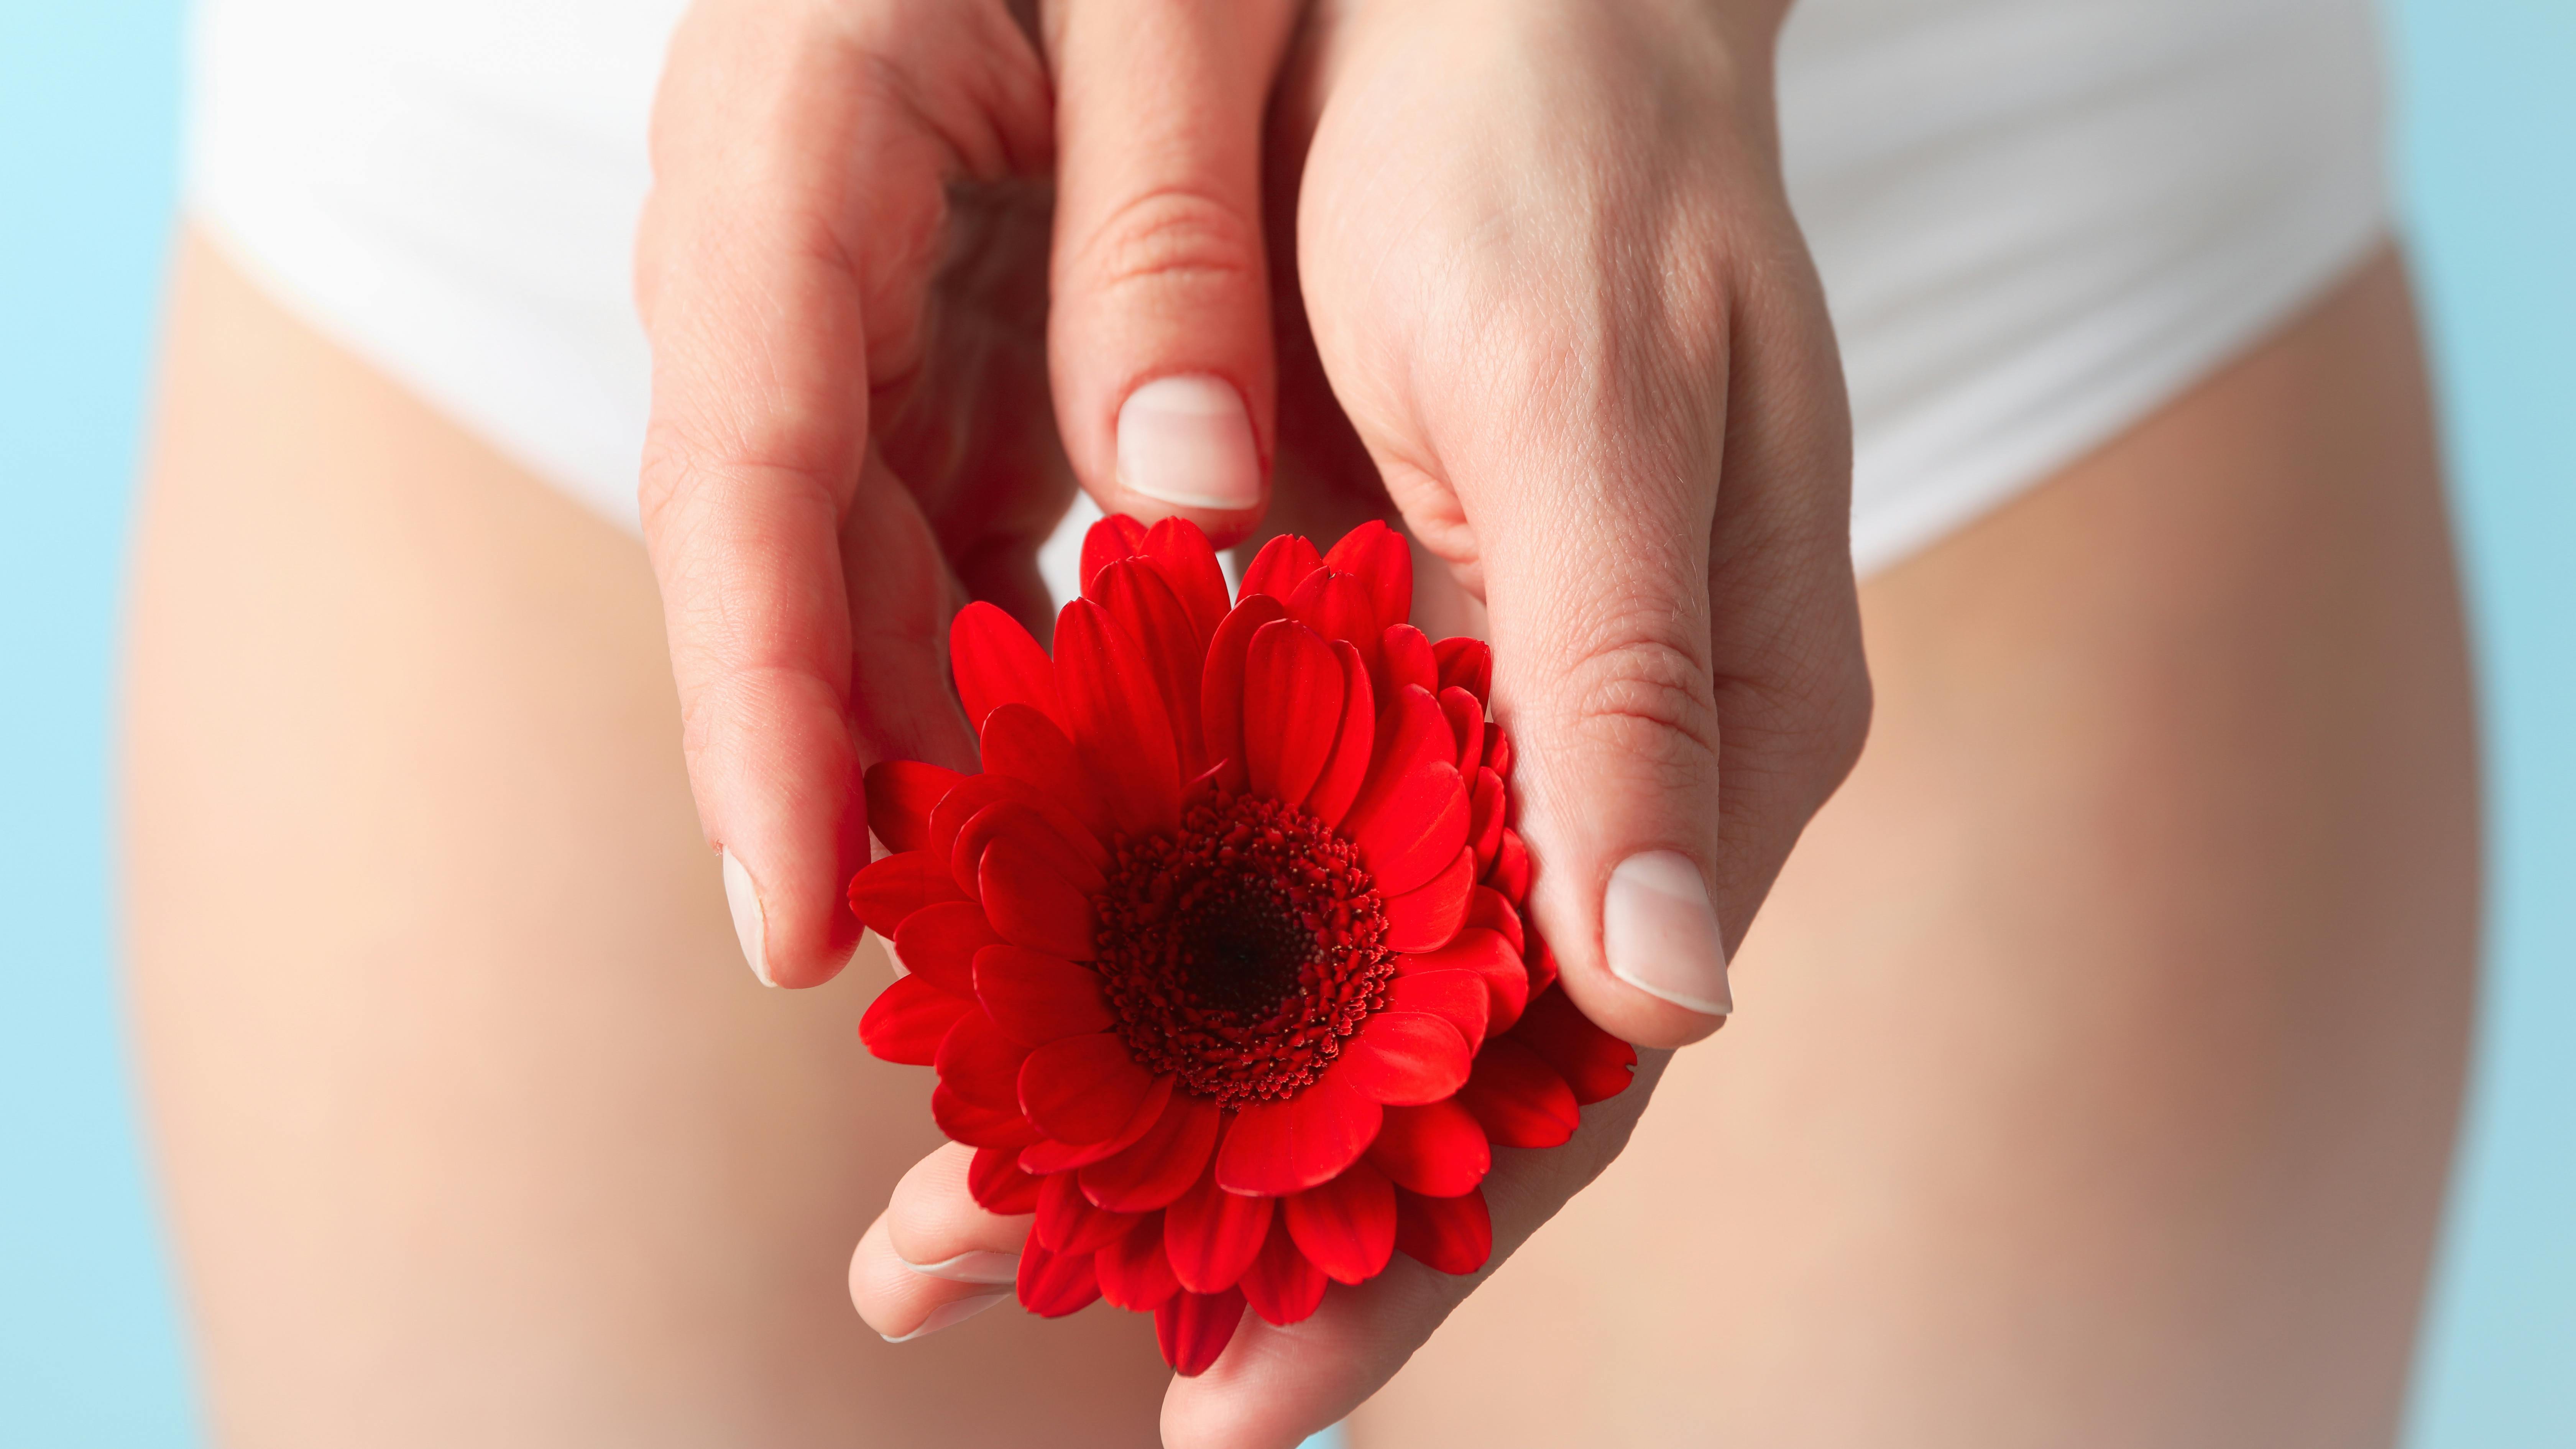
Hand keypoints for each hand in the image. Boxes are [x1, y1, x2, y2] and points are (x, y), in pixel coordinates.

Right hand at [635, 0, 1303, 986]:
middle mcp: (780, 246)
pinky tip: (1097, 784)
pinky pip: (934, 535)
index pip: (744, 460)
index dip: (760, 705)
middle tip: (949, 993)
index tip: (794, 913)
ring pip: (854, 569)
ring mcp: (845, 307)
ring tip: (1037, 935)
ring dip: (931, 748)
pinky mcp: (926, 348)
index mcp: (795, 135)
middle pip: (780, 554)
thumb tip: (1180, 489)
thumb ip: (1164, 221)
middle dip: (840, 777)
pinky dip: (1003, 663)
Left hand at [849, 1, 1870, 1444]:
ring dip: (1149, 1107)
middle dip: (1229, 1227)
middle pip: (1419, 1075)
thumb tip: (1665, 997)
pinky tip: (1007, 1018)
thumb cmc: (1574, 167)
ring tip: (951, 1224)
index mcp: (1703, 749)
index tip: (1227, 1402)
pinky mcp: (1379, 659)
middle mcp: (1598, 775)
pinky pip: (1263, 853)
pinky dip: (1135, 948)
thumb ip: (1634, 698)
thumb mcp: (1594, 406)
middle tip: (972, 1298)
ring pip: (1324, 986)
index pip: (1560, 1082)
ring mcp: (1485, 728)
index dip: (1400, 1260)